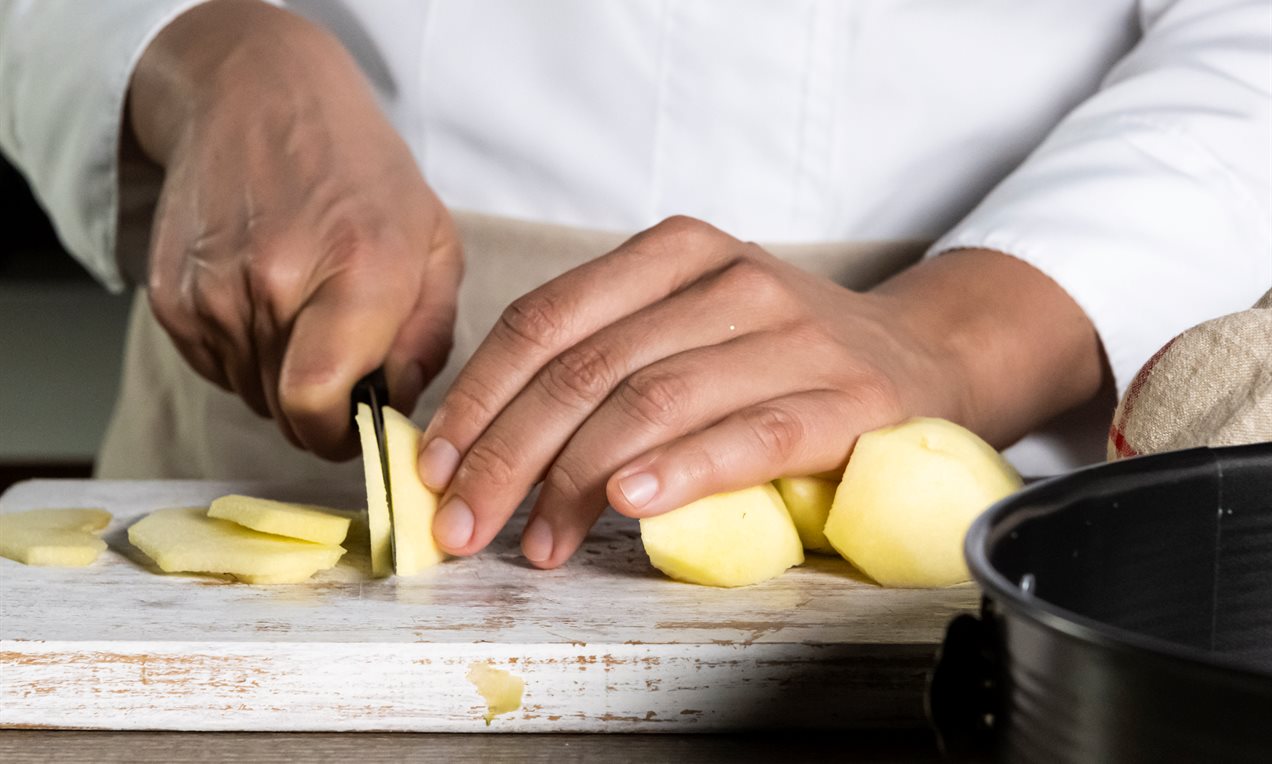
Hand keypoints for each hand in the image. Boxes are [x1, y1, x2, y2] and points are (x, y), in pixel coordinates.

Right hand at [128, 0, 460, 457]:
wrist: (256, 98)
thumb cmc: (361, 173)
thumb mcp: (433, 244)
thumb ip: (429, 337)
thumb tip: (397, 406)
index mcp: (358, 271)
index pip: (319, 400)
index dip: (339, 435)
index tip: (359, 429)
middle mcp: (275, 284)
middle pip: (286, 411)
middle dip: (321, 411)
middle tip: (344, 368)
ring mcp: (212, 292)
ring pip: (252, 396)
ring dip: (283, 381)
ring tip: (306, 316)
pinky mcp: (170, 298)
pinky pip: (216, 368)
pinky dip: (246, 356)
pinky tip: (267, 302)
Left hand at [414, 215, 1102, 568]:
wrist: (927, 356)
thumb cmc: (784, 355)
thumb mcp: (691, 324)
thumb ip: (606, 359)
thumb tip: (482, 443)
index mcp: (677, 252)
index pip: (547, 319)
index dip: (480, 397)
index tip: (436, 465)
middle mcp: (731, 280)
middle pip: (587, 368)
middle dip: (508, 455)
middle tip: (465, 524)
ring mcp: (795, 334)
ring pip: (653, 402)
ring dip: (575, 481)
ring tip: (535, 543)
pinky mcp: (848, 398)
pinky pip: (750, 436)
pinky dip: (682, 471)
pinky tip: (629, 505)